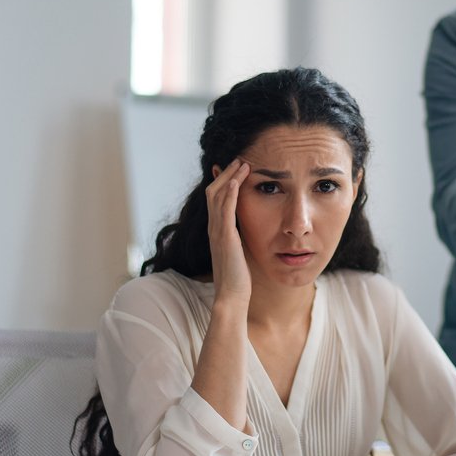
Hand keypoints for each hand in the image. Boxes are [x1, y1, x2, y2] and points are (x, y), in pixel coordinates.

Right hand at [207, 159, 252, 306]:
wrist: (231, 296)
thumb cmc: (237, 278)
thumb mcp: (237, 252)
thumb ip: (237, 238)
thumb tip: (243, 231)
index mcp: (217, 231)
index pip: (215, 198)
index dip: (223, 181)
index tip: (234, 168)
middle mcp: (213, 228)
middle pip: (213, 191)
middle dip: (226, 173)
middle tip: (239, 159)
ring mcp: (217, 232)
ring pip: (217, 195)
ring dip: (230, 176)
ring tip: (242, 162)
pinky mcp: (225, 238)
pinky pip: (224, 210)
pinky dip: (229, 192)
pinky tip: (237, 180)